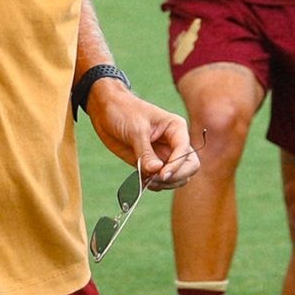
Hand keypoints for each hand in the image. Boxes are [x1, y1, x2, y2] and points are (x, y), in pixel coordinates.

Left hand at [84, 84, 200, 191]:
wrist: (105, 110)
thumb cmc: (124, 111)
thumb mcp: (136, 130)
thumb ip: (146, 152)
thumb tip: (157, 170)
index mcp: (176, 128)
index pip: (185, 151)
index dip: (177, 165)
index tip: (161, 174)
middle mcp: (174, 143)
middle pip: (189, 168)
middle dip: (175, 177)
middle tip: (155, 180)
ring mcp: (163, 155)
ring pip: (177, 177)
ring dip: (163, 184)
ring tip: (145, 180)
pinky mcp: (151, 164)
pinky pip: (159, 180)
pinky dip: (152, 185)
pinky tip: (140, 181)